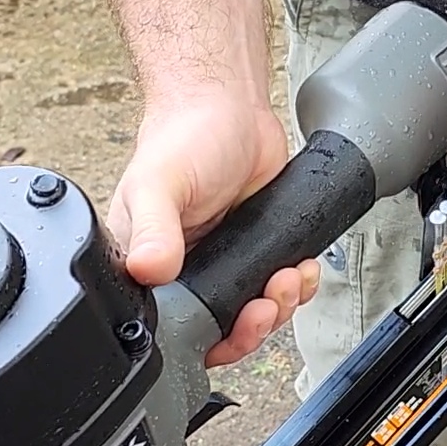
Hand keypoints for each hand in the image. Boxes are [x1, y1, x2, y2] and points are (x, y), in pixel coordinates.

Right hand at [108, 91, 319, 365]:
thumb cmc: (182, 136)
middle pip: (219, 330)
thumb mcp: (158, 182)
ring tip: (289, 277)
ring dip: (279, 306)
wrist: (229, 107)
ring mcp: (222, 262)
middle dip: (253, 326)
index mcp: (144, 264)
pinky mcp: (255, 250)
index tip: (237, 319)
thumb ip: (152, 228)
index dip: (210, 338)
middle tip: (268, 302)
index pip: (171, 328)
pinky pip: (277, 287)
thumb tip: (147, 268)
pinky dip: (297, 286)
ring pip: (252, 314)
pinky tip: (301, 267)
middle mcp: (181, 270)